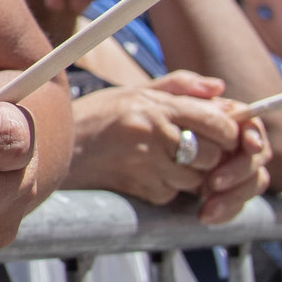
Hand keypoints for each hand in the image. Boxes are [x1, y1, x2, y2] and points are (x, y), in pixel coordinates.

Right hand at [66, 73, 269, 223]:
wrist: (52, 146)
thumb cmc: (97, 116)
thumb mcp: (134, 91)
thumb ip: (180, 87)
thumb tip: (218, 88)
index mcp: (158, 106)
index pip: (219, 122)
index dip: (229, 132)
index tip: (222, 134)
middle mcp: (155, 133)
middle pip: (213, 154)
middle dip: (210, 157)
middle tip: (191, 150)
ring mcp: (148, 163)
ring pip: (196, 179)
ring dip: (188, 175)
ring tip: (162, 160)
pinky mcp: (141, 188)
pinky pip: (172, 194)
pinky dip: (166, 187)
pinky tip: (144, 173)